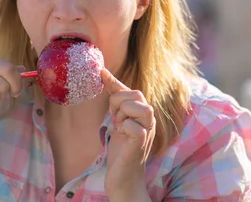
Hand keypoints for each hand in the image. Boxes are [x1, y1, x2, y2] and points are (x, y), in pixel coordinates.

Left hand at [101, 69, 155, 199]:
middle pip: (135, 94)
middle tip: (115, 119)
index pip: (131, 91)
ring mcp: (148, 130)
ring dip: (122, 113)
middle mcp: (150, 119)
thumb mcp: (118, 120)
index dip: (115, 81)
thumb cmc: (122, 150)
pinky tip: (122, 136)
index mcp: (144, 114)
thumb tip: (104, 75)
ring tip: (120, 126)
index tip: (100, 71)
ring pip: (136, 106)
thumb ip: (115, 100)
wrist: (124, 179)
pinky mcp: (142, 142)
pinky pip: (132, 125)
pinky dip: (123, 127)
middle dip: (118, 102)